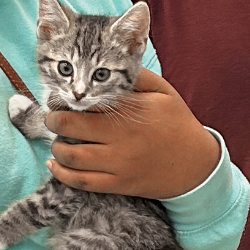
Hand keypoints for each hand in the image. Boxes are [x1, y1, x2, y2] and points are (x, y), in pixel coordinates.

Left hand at [45, 69, 219, 198]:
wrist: (196, 165)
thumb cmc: (177, 123)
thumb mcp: (163, 92)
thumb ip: (135, 76)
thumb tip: (109, 63)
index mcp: (130, 111)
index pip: (86, 101)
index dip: (66, 99)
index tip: (60, 97)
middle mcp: (121, 137)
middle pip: (69, 127)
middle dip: (53, 120)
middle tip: (52, 117)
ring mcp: (119, 163)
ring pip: (71, 156)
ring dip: (56, 147)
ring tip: (58, 140)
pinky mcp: (118, 185)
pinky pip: (81, 182)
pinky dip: (62, 174)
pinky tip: (55, 165)